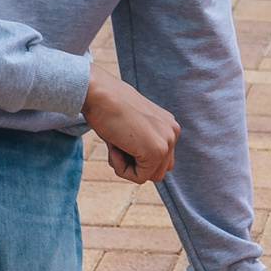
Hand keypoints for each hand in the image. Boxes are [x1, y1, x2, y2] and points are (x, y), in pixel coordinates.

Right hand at [83, 69, 178, 183]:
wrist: (98, 93)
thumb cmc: (105, 107)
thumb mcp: (129, 126)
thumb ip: (140, 142)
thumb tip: (141, 166)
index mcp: (168, 125)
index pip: (160, 159)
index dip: (137, 157)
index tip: (122, 138)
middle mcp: (173, 132)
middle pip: (158, 170)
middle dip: (136, 164)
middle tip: (118, 142)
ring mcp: (167, 141)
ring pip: (150, 176)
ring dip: (129, 167)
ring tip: (117, 143)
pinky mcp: (157, 151)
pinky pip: (139, 178)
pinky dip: (121, 169)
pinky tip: (115, 146)